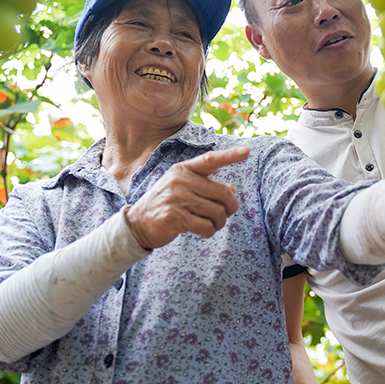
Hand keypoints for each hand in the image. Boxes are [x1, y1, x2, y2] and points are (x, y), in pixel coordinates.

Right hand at [124, 146, 249, 248]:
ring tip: (211, 225)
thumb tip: (231, 190)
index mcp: (184, 170)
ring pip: (217, 212)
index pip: (210, 159)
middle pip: (223, 193)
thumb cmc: (166, 204)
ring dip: (219, 223)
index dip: (230, 155)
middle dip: (229, 208)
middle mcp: (181, 181)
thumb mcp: (183, 189)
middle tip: (224, 216)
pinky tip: (203, 232)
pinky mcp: (174, 217)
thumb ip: (206, 186)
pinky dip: (209, 232)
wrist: (137, 223)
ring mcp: (177, 199)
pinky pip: (206, 226)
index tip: (247, 151)